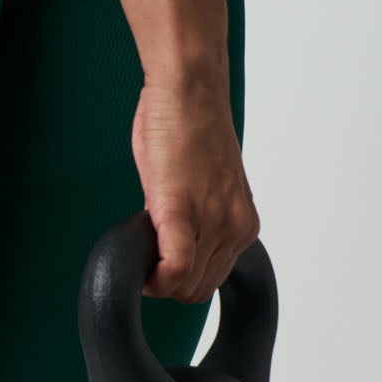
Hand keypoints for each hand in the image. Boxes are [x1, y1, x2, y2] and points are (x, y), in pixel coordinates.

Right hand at [131, 75, 258, 301]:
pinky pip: (173, 270)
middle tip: (145, 254)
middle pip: (197, 290)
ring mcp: (213, 223)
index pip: (211, 281)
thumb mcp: (201, 187)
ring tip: (141, 246)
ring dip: (156, 278)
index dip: (178, 279)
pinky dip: (154, 277)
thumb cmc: (188, 128)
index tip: (158, 262)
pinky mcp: (182, 213)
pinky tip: (139, 263)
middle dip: (166, 282)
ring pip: (184, 287)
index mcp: (242, 224)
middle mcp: (235, 228)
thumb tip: (170, 246)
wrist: (189, 91)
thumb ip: (195, 221)